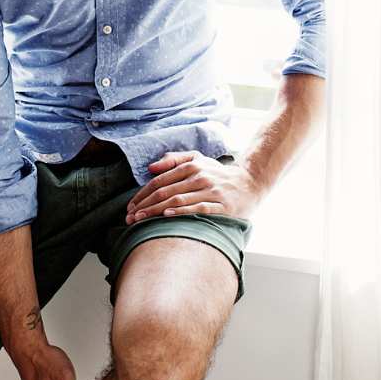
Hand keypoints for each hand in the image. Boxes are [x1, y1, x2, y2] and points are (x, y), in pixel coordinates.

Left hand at [125, 150, 261, 222]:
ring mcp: (210, 191)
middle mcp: (199, 176)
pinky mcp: (221, 205)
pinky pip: (197, 208)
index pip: (159, 180)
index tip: (131, 206)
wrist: (250, 182)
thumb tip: (151, 167)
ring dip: (156, 211)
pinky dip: (181, 212)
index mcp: (190, 166)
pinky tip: (167, 216)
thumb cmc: (218, 173)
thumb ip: (174, 159)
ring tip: (141, 220)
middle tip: (130, 217)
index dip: (142, 194)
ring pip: (177, 200)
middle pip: (164, 191)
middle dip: (144, 205)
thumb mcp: (198, 159)